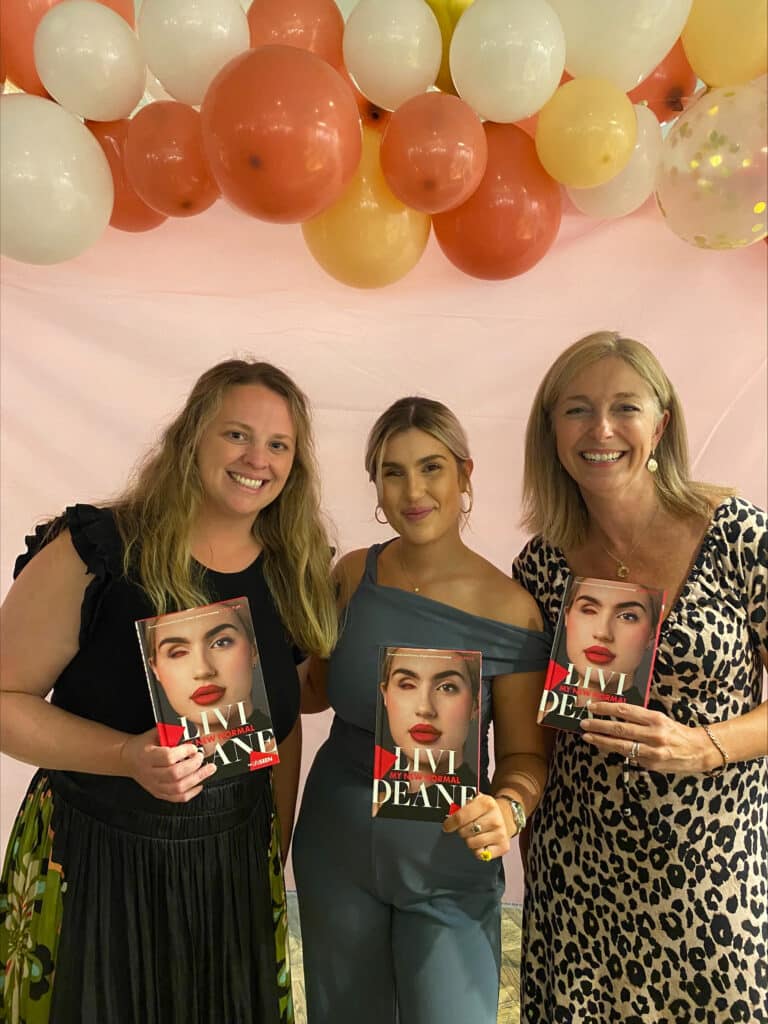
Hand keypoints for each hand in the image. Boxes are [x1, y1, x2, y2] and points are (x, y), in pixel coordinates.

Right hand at [120, 728, 216, 801]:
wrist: (129, 758)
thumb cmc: (143, 745)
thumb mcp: (154, 733)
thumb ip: (171, 732)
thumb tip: (189, 730)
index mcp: (147, 756)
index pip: (167, 757)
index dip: (184, 752)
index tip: (193, 747)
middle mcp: (150, 773)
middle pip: (174, 774)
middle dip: (193, 765)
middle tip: (202, 757)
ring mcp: (154, 785)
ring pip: (178, 788)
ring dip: (197, 779)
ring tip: (208, 770)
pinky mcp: (159, 793)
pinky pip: (177, 798)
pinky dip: (191, 792)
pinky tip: (199, 784)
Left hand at [442, 793, 511, 861]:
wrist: (504, 817)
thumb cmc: (484, 811)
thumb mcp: (474, 801)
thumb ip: (460, 806)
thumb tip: (448, 813)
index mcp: (487, 803)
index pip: (461, 817)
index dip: (450, 823)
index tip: (446, 826)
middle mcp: (495, 819)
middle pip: (464, 832)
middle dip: (461, 830)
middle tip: (465, 828)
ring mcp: (500, 833)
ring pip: (471, 843)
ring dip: (469, 840)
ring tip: (474, 834)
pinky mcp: (503, 847)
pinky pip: (480, 854)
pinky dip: (477, 850)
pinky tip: (481, 842)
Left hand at [580, 701, 716, 772]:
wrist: (699, 751)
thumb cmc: (676, 732)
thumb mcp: (661, 719)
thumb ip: (640, 719)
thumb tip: (614, 716)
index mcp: (656, 719)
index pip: (625, 711)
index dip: (606, 708)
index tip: (592, 707)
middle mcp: (654, 734)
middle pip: (620, 729)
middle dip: (598, 726)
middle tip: (583, 723)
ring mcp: (652, 752)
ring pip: (621, 746)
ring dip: (601, 741)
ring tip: (588, 737)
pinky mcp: (651, 764)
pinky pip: (628, 757)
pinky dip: (614, 751)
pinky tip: (603, 747)